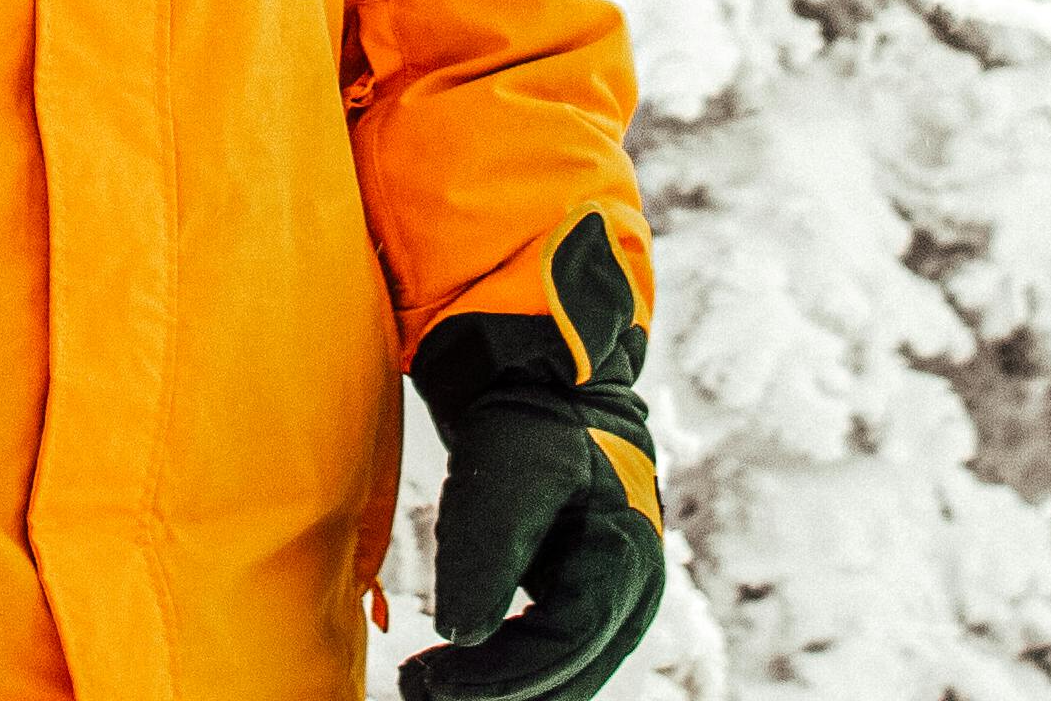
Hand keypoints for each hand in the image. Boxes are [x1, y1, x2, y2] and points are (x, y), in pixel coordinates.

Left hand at [399, 213, 666, 700]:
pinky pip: (551, 656)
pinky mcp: (587, 597)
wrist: (547, 381)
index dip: (499, 675)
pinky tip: (453, 666)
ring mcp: (616, 598)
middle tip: (418, 686)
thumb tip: (460, 636)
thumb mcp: (505, 470)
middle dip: (495, 690)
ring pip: (562, 675)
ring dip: (499, 687)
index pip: (564, 645)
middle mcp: (633, 591)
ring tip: (424, 682)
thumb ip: (485, 553)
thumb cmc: (530, 418)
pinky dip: (506, 669)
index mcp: (626, 558)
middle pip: (567, 674)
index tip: (433, 679)